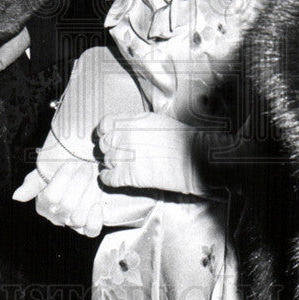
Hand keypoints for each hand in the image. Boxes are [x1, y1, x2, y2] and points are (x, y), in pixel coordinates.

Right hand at [13, 157, 155, 236]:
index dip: (62, 180)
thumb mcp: (46, 171)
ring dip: (89, 195)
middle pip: (67, 206)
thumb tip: (17, 197)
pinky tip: (97, 206)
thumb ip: (32, 183)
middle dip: (78, 183)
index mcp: (44, 203)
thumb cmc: (65, 168)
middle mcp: (58, 216)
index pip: (50, 196)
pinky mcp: (90, 226)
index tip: (70, 163)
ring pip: (79, 218)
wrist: (87, 168)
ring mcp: (74, 222)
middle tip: (86, 167)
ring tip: (94, 179)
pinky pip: (91, 231)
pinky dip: (95, 220)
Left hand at [97, 111, 211, 196]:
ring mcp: (126, 155)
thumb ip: (138, 124)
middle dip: (108, 149)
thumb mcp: (159, 122)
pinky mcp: (129, 175)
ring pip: (106, 160)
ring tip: (119, 165)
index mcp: (134, 121)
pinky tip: (110, 177)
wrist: (195, 158)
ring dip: (111, 163)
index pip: (106, 123)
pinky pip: (109, 178)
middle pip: (104, 143)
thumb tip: (128, 128)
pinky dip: (107, 178)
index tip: (104, 135)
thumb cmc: (184, 140)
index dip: (103, 131)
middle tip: (115, 153)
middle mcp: (126, 136)